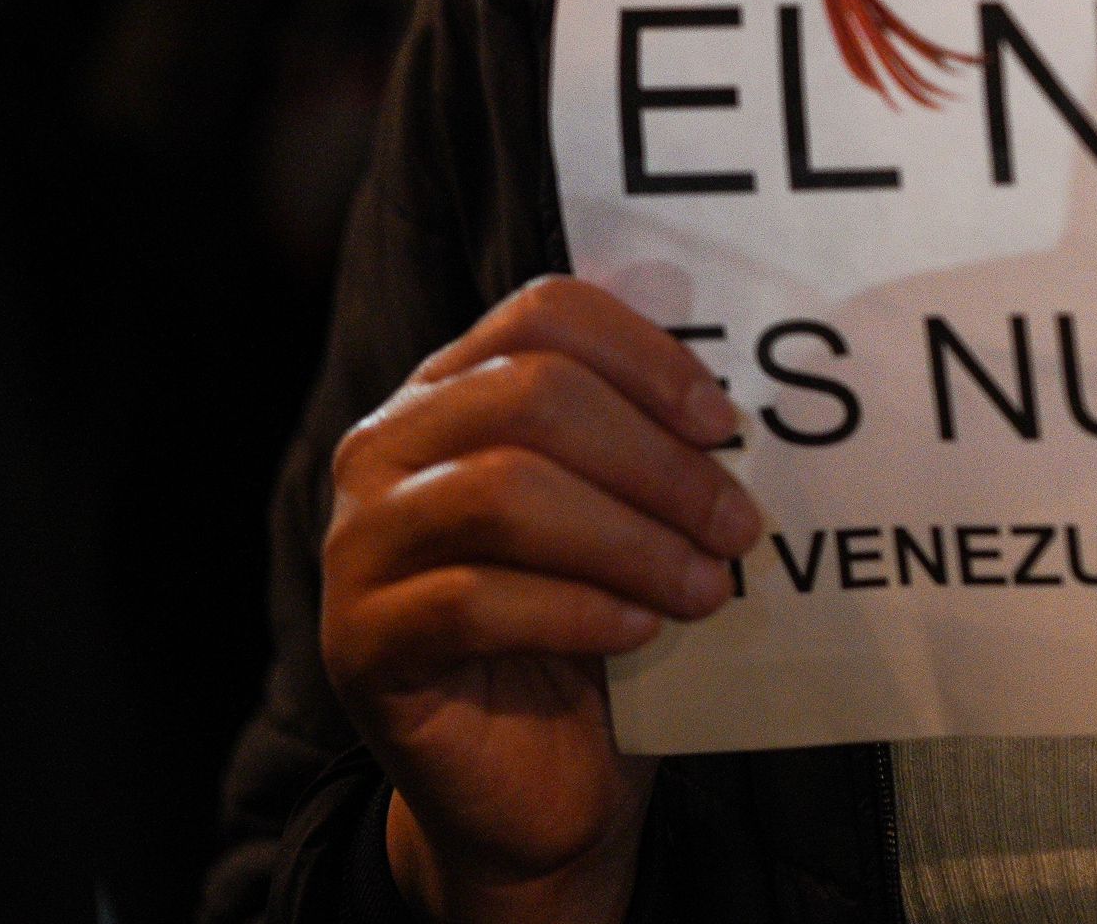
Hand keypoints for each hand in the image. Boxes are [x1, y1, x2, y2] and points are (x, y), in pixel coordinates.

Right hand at [320, 276, 759, 923]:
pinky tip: (637, 630)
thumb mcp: (624, 518)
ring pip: (503, 495)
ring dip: (629, 541)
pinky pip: (472, 601)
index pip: (543, 314)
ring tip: (705, 588)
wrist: (533, 783)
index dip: (644, 356)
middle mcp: (386, 448)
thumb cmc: (590, 630)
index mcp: (451, 390)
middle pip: (530, 397)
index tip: (723, 424)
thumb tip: (738, 410)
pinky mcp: (359, 641)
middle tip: (736, 527)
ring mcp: (359, 544)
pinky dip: (575, 610)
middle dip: (654, 462)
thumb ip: (652, 449)